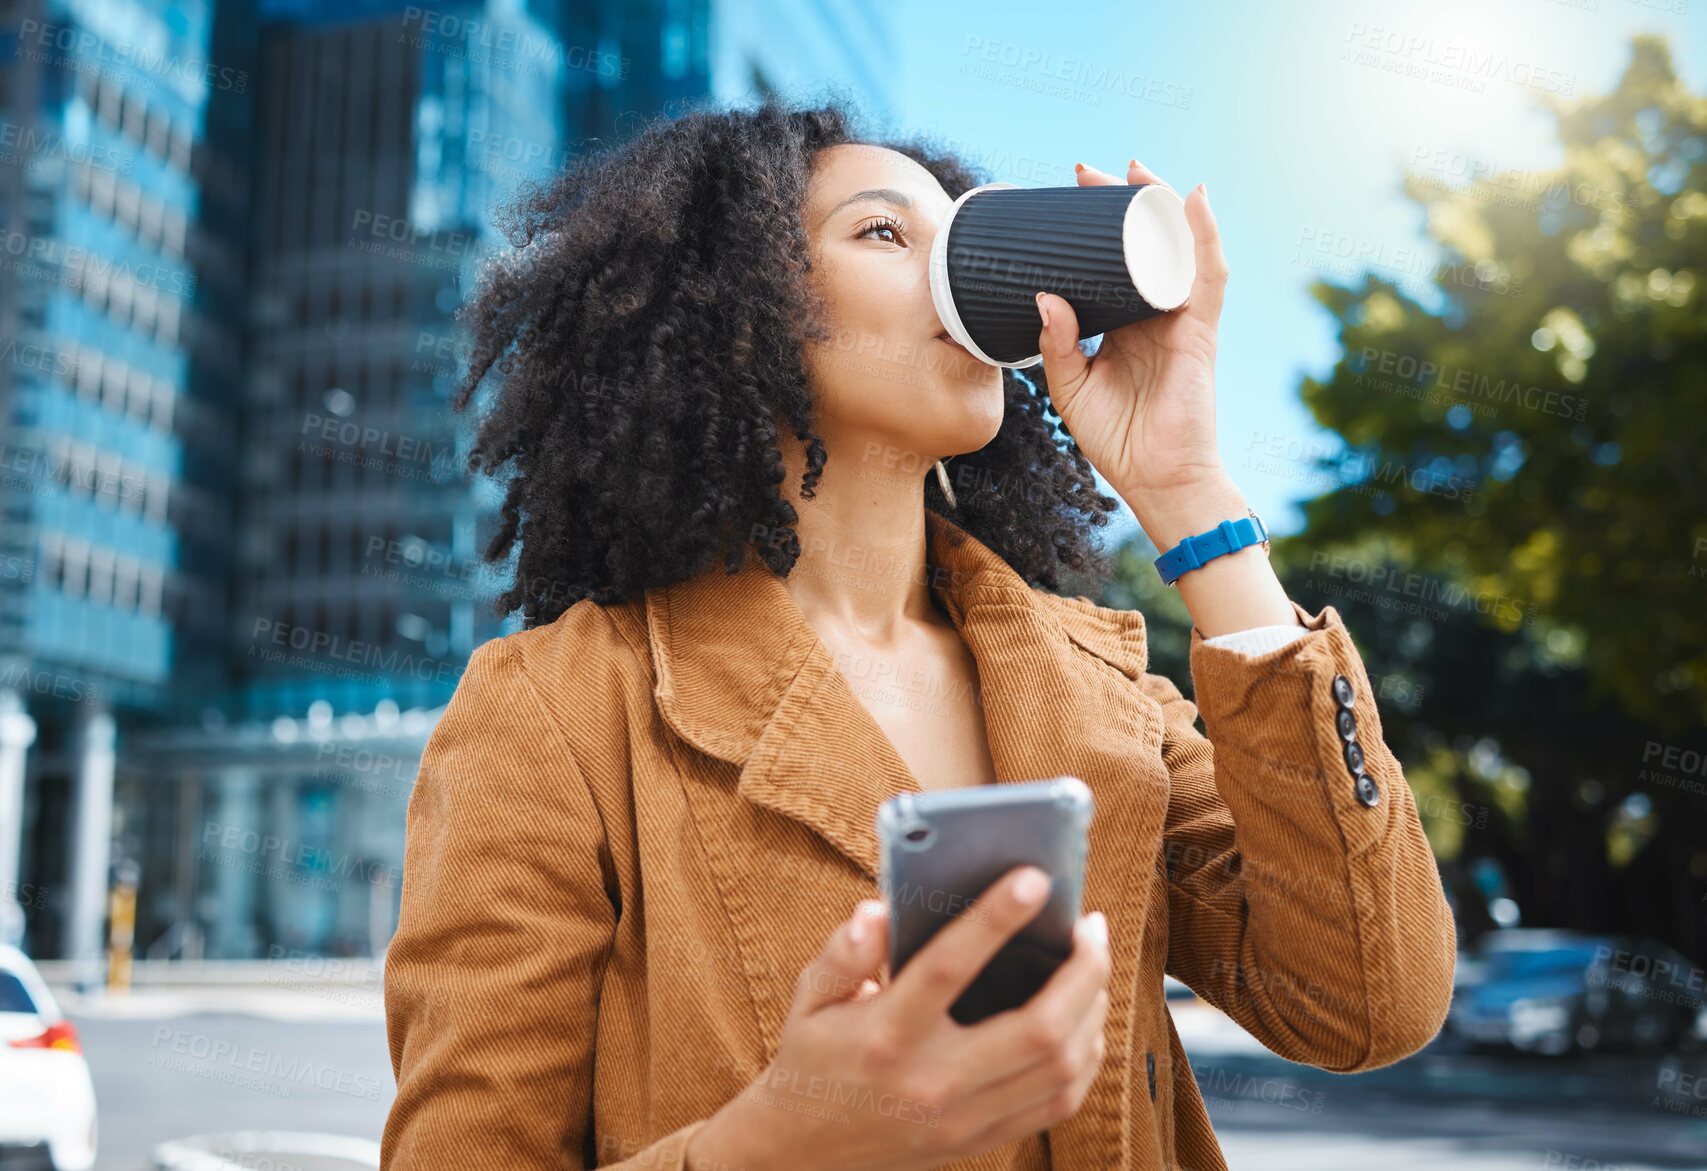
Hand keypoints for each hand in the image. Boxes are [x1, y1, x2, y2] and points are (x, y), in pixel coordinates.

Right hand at [686, 866, 1111, 1170]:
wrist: (805, 1153)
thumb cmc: (812, 1058)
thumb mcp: (810, 998)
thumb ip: (845, 952)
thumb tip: (879, 911)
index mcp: (885, 1035)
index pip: (947, 968)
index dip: (994, 919)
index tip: (1034, 879)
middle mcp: (932, 1081)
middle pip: (1037, 1029)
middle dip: (1082, 970)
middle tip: (1091, 925)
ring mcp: (963, 1118)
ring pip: (1061, 1067)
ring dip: (1092, 1008)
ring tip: (1092, 962)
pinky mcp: (980, 1139)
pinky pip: (1058, 1102)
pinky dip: (1086, 1056)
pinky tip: (1086, 1018)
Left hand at [1035, 160, 1228, 508]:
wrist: (1157, 478)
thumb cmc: (1118, 439)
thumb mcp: (1070, 388)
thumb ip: (1057, 345)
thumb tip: (1045, 296)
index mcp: (1123, 324)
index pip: (1109, 264)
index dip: (1090, 230)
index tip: (1063, 198)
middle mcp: (1153, 314)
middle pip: (1143, 245)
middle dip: (1121, 203)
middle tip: (1087, 173)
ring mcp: (1181, 318)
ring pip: (1177, 248)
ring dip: (1161, 205)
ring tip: (1138, 171)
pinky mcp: (1201, 330)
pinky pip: (1208, 274)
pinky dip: (1204, 235)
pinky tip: (1193, 200)